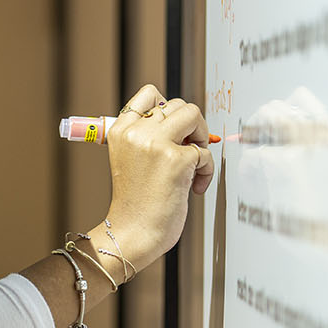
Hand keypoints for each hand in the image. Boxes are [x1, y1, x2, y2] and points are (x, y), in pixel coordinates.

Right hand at [103, 84, 215, 262]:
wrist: (133, 233)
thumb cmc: (136, 202)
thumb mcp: (130, 159)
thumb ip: (148, 137)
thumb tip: (185, 123)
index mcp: (121, 130)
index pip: (150, 94)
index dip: (168, 108)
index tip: (173, 131)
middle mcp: (137, 132)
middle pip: (177, 104)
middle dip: (190, 126)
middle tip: (188, 150)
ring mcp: (157, 144)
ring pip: (194, 115)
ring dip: (201, 138)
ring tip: (194, 162)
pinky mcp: (177, 160)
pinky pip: (206, 153)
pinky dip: (207, 171)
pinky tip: (194, 188)